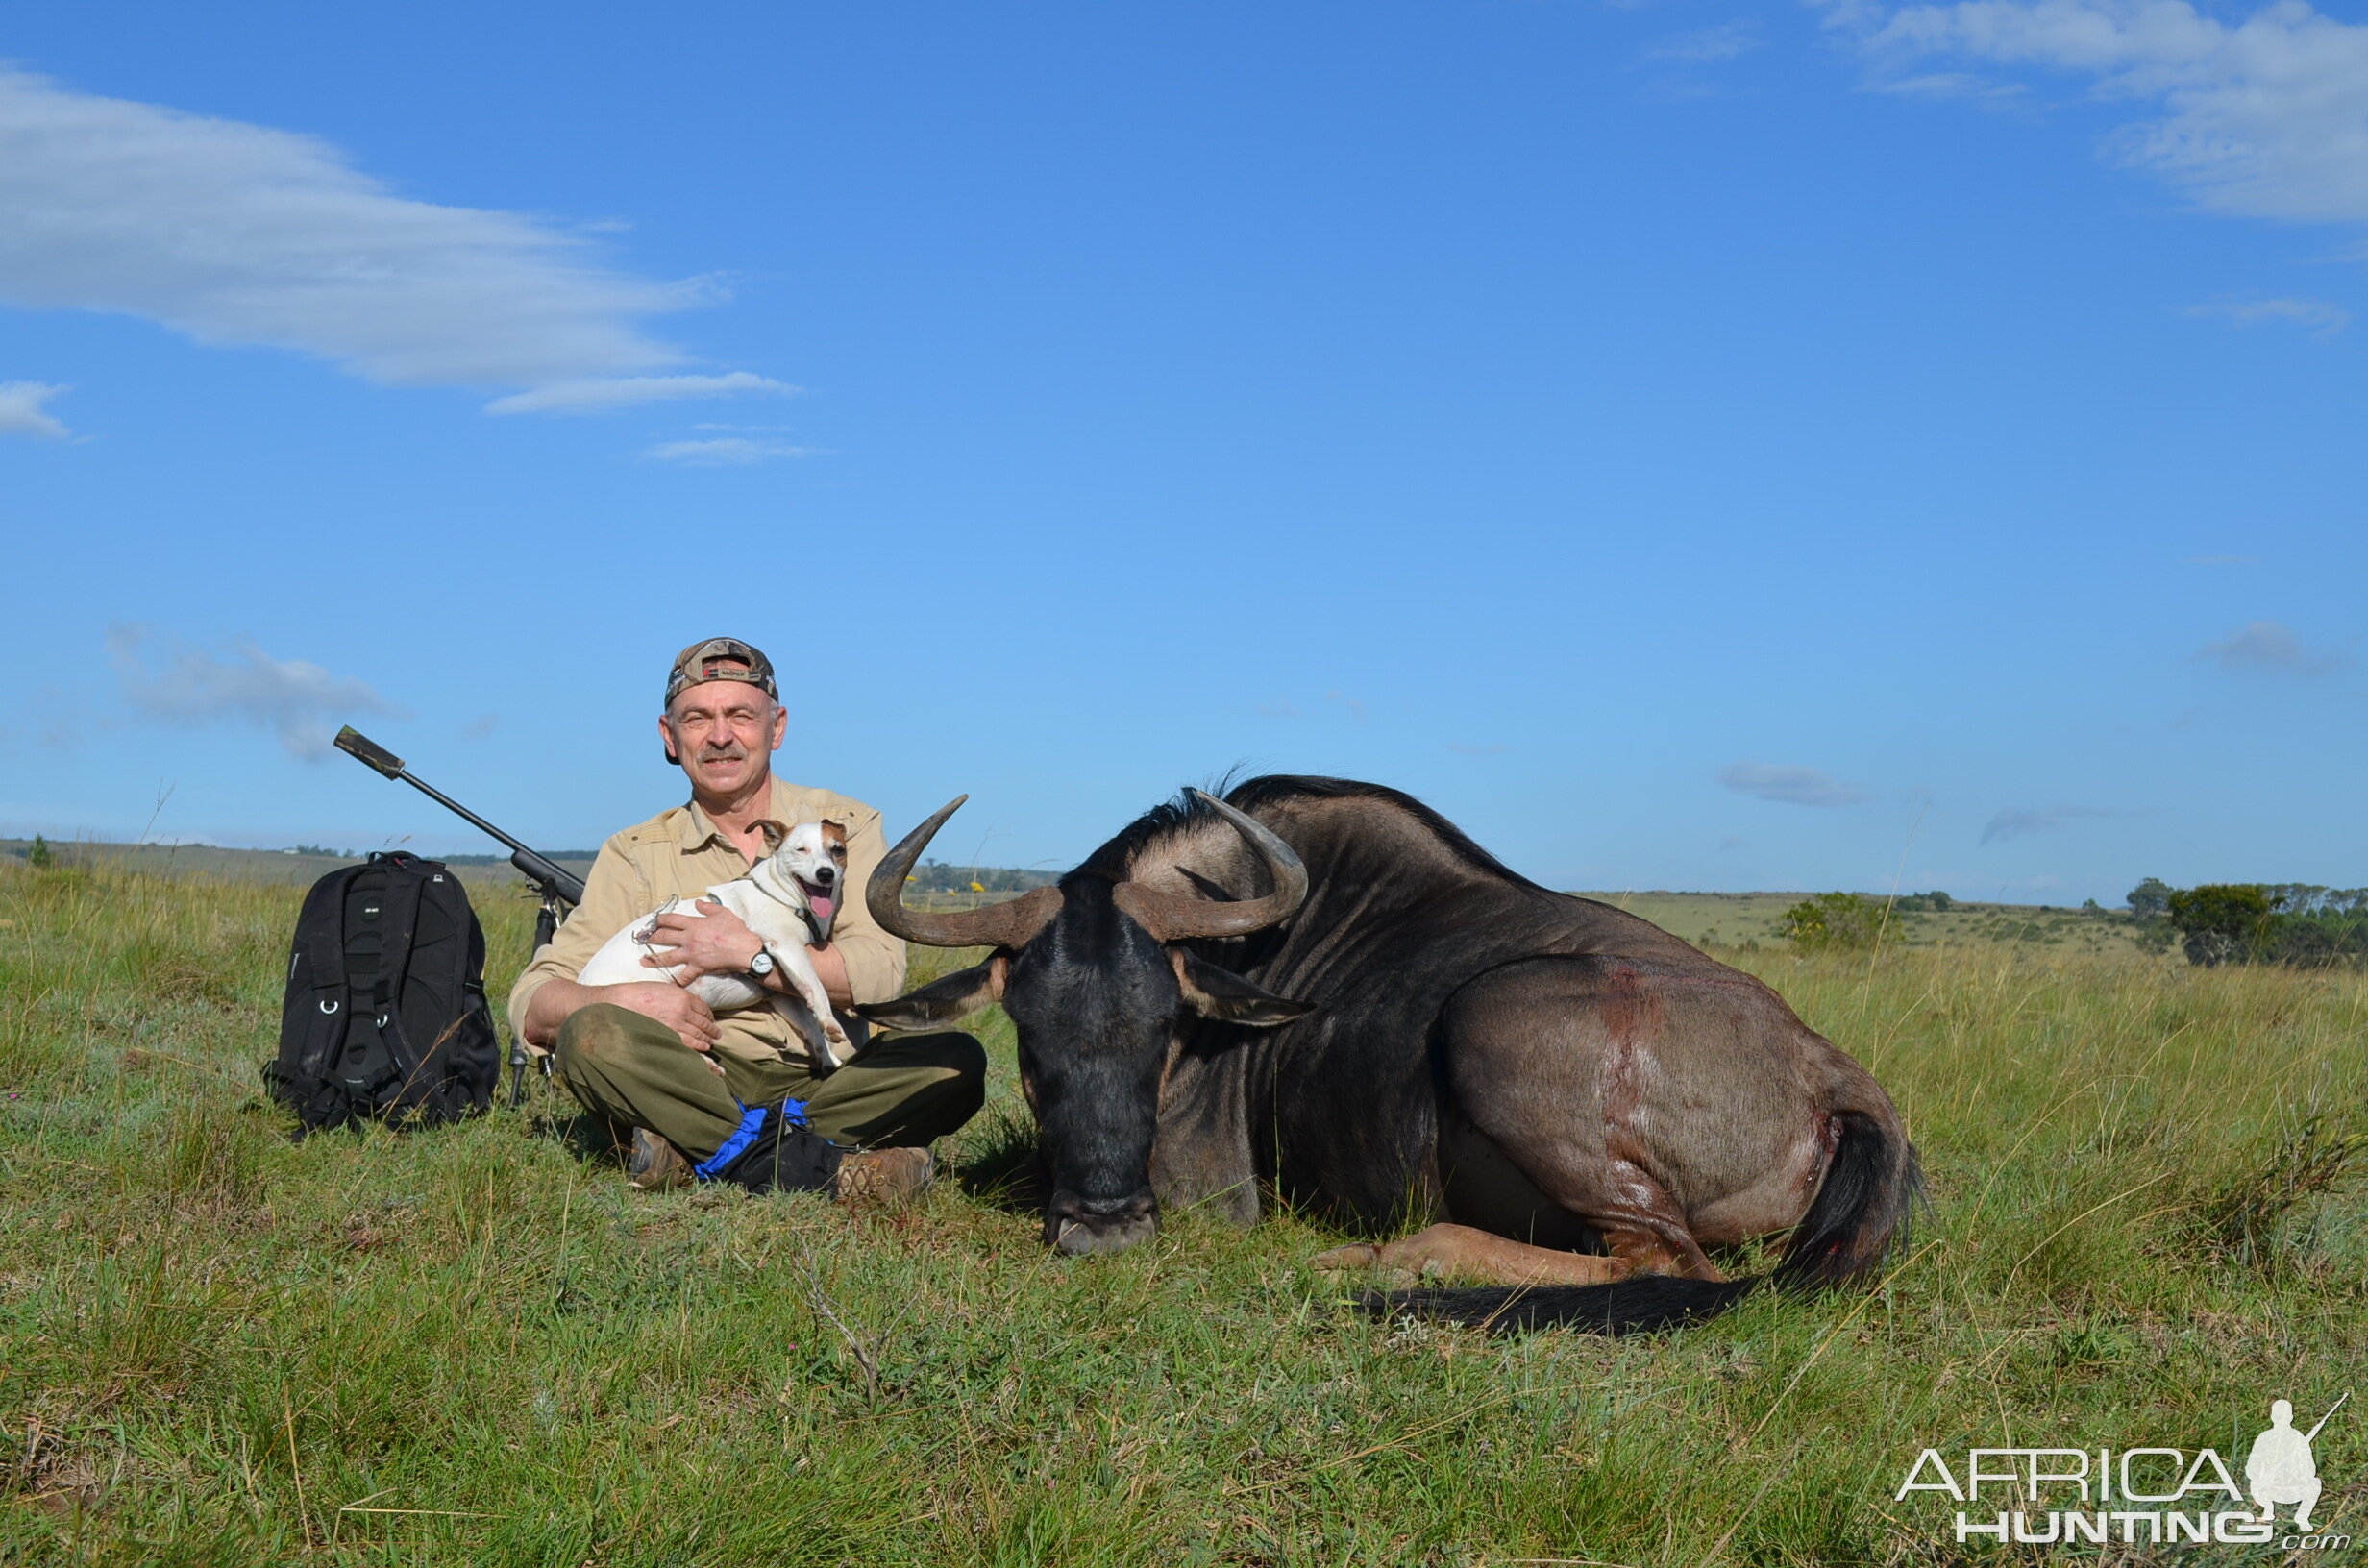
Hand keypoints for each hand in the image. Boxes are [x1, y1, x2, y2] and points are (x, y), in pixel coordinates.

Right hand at [599, 981, 721, 1054]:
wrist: (622, 1003)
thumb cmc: (641, 993)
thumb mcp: (665, 988)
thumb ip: (681, 995)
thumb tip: (693, 1003)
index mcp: (683, 997)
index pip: (704, 1008)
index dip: (710, 1016)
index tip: (712, 1019)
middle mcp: (683, 1011)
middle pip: (704, 1023)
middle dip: (712, 1029)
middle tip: (717, 1033)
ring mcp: (676, 1025)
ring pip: (699, 1034)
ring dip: (708, 1038)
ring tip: (712, 1042)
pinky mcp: (668, 1035)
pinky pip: (689, 1043)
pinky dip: (699, 1046)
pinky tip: (704, 1047)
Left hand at [643, 899, 763, 984]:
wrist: (745, 951)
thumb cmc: (736, 931)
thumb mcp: (723, 913)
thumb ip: (708, 907)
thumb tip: (697, 903)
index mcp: (694, 924)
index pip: (671, 920)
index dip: (659, 919)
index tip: (653, 921)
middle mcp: (689, 939)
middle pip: (664, 937)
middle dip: (650, 937)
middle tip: (641, 938)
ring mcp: (691, 955)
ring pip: (667, 957)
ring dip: (653, 959)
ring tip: (643, 961)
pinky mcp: (698, 967)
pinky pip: (684, 976)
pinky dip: (676, 981)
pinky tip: (668, 985)